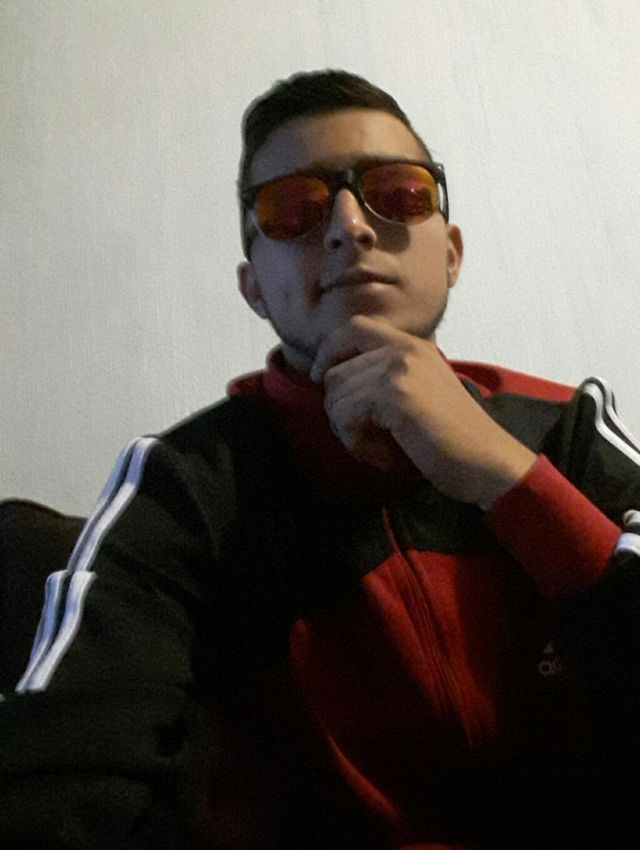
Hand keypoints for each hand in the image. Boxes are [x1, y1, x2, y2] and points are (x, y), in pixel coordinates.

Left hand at [310, 316, 536, 508]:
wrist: (486, 462)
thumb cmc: (452, 438)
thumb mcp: (420, 392)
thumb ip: (385, 376)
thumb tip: (331, 377)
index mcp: (412, 345)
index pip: (353, 328)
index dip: (329, 351)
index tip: (323, 379)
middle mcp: (405, 349)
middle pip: (336, 370)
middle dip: (339, 410)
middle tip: (364, 437)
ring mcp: (399, 369)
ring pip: (336, 396)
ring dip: (348, 431)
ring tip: (378, 448)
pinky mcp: (395, 395)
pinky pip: (345, 415)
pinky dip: (356, 442)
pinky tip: (381, 455)